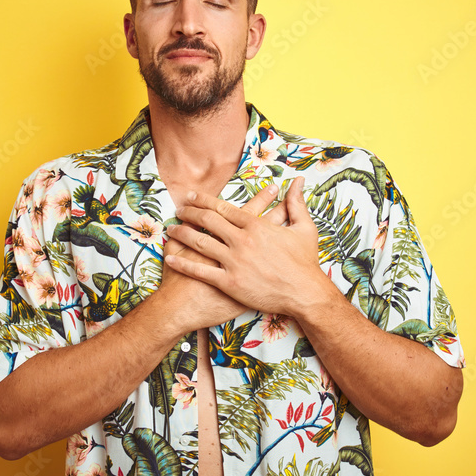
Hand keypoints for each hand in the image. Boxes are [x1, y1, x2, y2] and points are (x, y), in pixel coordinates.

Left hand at [165, 177, 333, 317]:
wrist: (305, 293)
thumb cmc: (305, 263)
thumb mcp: (305, 228)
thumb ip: (296, 203)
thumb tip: (297, 182)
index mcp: (256, 226)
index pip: (223, 208)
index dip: (204, 200)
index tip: (192, 196)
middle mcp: (241, 240)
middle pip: (208, 221)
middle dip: (190, 212)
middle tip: (179, 209)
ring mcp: (234, 261)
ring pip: (200, 243)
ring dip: (182, 234)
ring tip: (171, 229)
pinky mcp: (229, 282)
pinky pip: (200, 271)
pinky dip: (183, 263)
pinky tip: (170, 257)